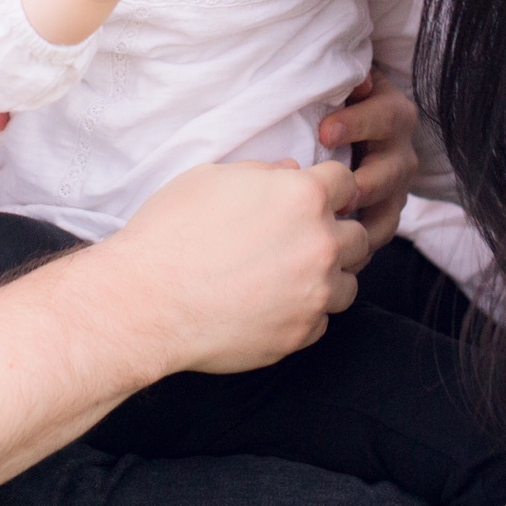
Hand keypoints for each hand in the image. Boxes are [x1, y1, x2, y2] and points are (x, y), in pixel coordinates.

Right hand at [98, 160, 369, 375]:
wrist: (146, 300)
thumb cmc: (171, 231)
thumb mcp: (213, 178)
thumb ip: (263, 172)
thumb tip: (291, 172)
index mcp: (303, 196)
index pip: (345, 181)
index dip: (328, 187)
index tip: (315, 197)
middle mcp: (319, 244)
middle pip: (358, 235)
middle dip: (336, 232)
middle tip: (302, 239)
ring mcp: (314, 294)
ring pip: (348, 282)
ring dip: (327, 276)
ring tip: (289, 276)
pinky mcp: (300, 334)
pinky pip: (321, 321)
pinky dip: (305, 313)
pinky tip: (271, 306)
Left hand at [318, 71, 418, 250]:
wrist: (347, 127)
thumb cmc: (335, 101)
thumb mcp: (343, 85)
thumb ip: (344, 81)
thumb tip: (357, 80)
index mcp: (393, 112)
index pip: (384, 116)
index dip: (357, 124)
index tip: (325, 132)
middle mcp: (401, 150)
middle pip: (393, 170)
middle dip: (367, 181)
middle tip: (341, 190)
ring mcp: (395, 186)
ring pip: (390, 210)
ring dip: (365, 223)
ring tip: (338, 229)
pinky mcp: (384, 212)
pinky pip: (379, 235)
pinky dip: (360, 247)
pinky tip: (338, 255)